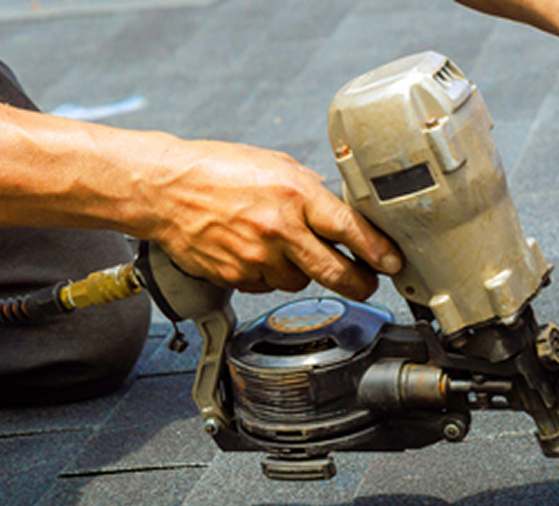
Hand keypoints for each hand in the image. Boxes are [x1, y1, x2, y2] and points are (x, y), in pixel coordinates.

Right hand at [142, 139, 401, 299]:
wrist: (164, 190)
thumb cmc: (216, 170)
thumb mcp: (274, 166)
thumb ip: (308, 193)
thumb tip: (339, 216)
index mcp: (293, 193)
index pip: (349, 229)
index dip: (377, 250)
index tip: (393, 262)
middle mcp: (278, 228)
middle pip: (334, 272)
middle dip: (359, 282)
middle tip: (368, 282)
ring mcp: (256, 257)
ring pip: (299, 282)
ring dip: (302, 272)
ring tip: (283, 248)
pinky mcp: (237, 277)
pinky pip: (267, 286)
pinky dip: (268, 274)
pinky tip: (254, 251)